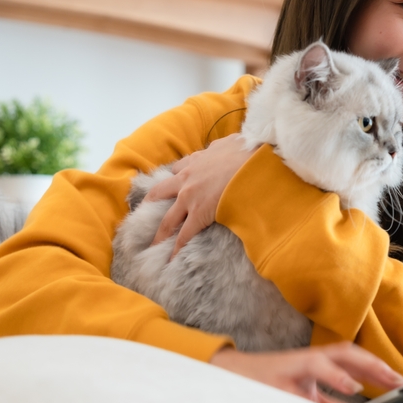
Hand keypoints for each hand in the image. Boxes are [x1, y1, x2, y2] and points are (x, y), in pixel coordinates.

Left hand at [146, 134, 256, 257]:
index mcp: (197, 160)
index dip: (176, 178)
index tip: (175, 185)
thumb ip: (225, 146)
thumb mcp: (233, 143)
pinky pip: (184, 235)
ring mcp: (190, 196)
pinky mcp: (198, 213)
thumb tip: (229, 146)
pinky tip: (173, 259)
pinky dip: (177, 249)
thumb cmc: (249, 152)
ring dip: (160, 233)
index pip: (179, 169)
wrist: (253, 164)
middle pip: (161, 192)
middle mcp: (187, 177)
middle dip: (153, 203)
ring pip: (167, 218)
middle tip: (149, 213)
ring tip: (154, 245)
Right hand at [209, 342, 402, 402]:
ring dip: (357, 366)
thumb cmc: (267, 386)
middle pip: (347, 354)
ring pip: (328, 358)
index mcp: (316, 364)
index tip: (402, 380)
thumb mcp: (304, 396)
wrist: (227, 378)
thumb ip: (329, 402)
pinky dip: (330, 379)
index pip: (352, 360)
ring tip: (383, 377)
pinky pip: (308, 378)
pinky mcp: (281, 378)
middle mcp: (308, 360)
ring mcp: (293, 366)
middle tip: (401, 379)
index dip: (378, 368)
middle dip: (375, 365)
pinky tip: (350, 386)